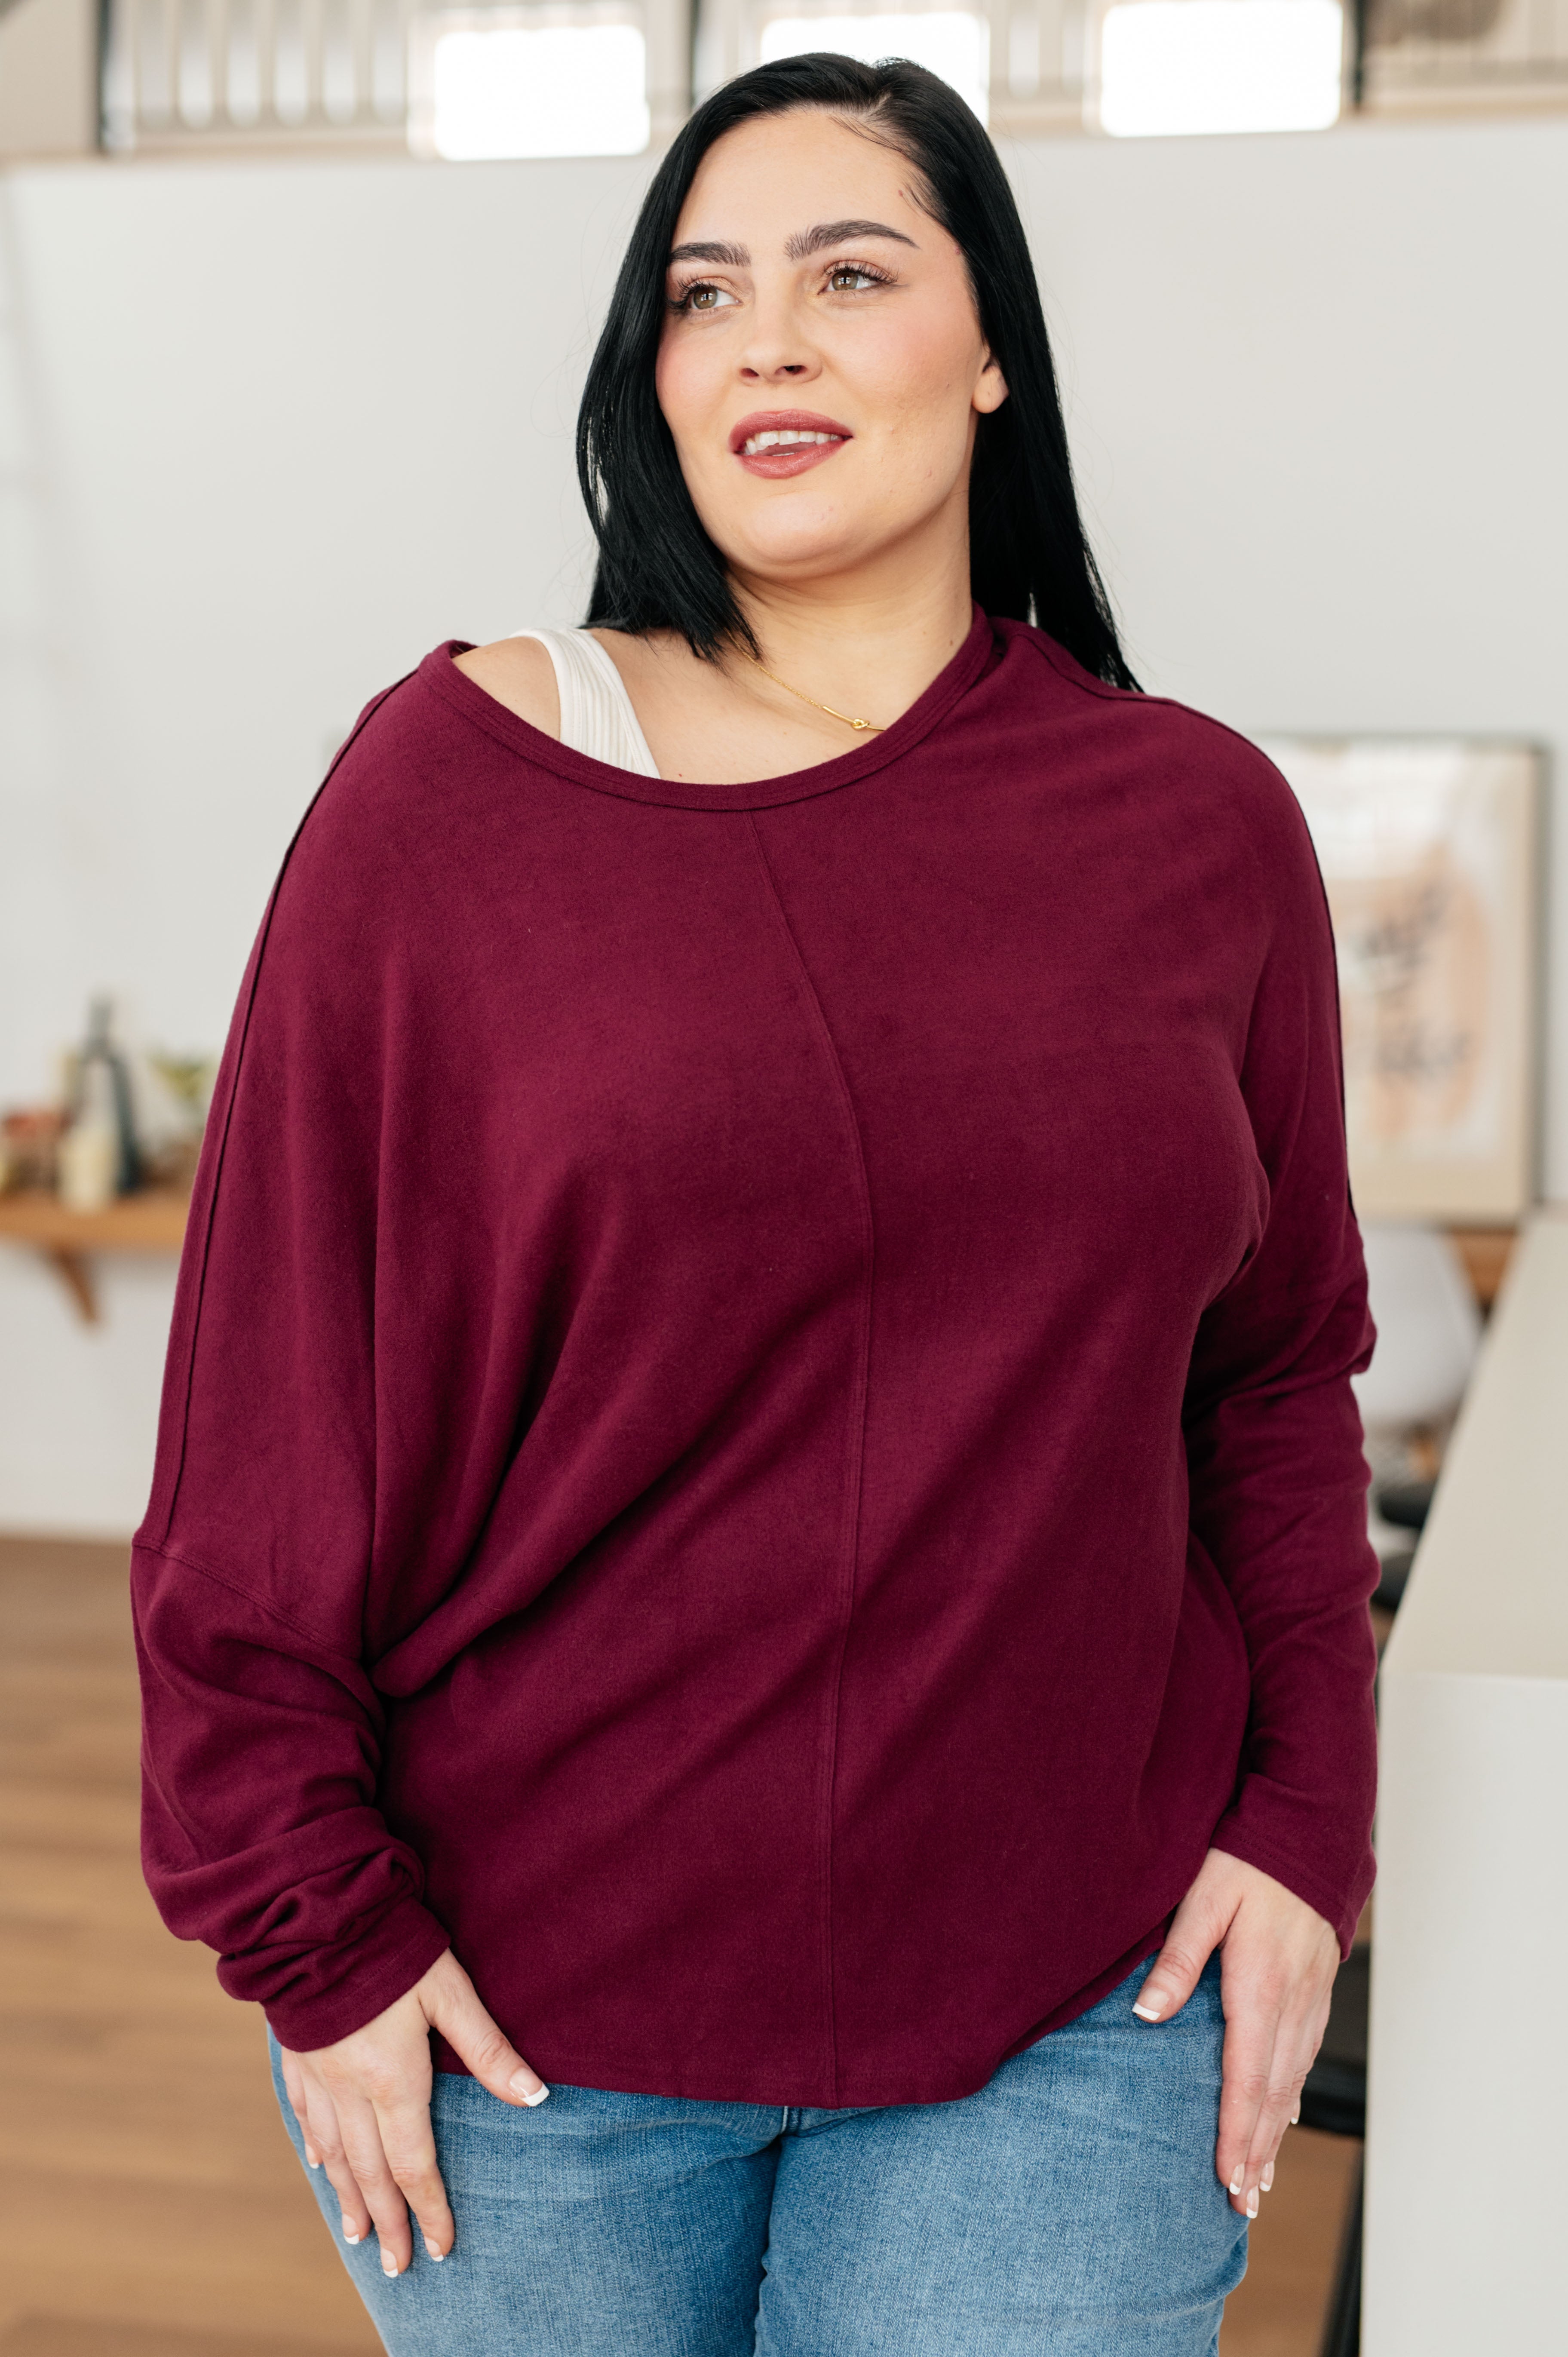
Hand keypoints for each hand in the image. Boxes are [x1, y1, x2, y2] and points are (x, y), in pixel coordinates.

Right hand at [278, 1949, 547, 2276]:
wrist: (320, 1918)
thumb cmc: (395, 1949)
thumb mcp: (452, 1992)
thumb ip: (490, 2049)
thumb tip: (536, 2096)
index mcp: (394, 2080)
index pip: (415, 2164)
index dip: (430, 2209)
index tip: (441, 2248)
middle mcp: (351, 2090)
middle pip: (372, 2173)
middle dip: (389, 2223)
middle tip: (399, 2266)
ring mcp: (320, 2075)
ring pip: (335, 2154)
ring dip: (349, 2198)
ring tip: (359, 2236)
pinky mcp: (298, 2057)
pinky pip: (307, 2116)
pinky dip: (317, 2149)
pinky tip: (321, 2165)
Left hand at [1132, 1849, 1338, 2218]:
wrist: (1310, 1829)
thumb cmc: (1248, 1859)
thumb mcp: (1202, 1899)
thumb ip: (1176, 1959)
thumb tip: (1148, 2015)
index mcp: (1259, 1987)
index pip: (1245, 2077)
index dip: (1236, 2133)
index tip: (1226, 2180)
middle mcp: (1291, 2002)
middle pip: (1273, 2094)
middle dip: (1257, 2152)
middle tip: (1242, 2205)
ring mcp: (1310, 1997)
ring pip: (1292, 2080)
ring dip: (1277, 2132)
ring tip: (1260, 2178)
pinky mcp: (1316, 1987)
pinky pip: (1304, 2054)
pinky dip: (1292, 2094)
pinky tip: (1285, 2115)